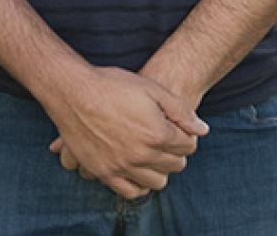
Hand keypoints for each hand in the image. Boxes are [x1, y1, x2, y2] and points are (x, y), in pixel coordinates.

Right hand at [39, 66, 206, 198]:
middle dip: (176, 152)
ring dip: (160, 170)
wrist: (73, 91)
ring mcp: (122, 166)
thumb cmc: (113, 85)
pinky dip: (139, 186)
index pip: (187, 146)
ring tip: (153, 155)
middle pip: (175, 165)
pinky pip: (130, 191)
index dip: (186, 135)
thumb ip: (181, 110)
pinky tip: (139, 172)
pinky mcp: (103, 173)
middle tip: (167, 140)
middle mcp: (142, 154)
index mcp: (157, 133)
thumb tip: (203, 130)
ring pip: (156, 182)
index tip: (178, 129)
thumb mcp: (152, 89)